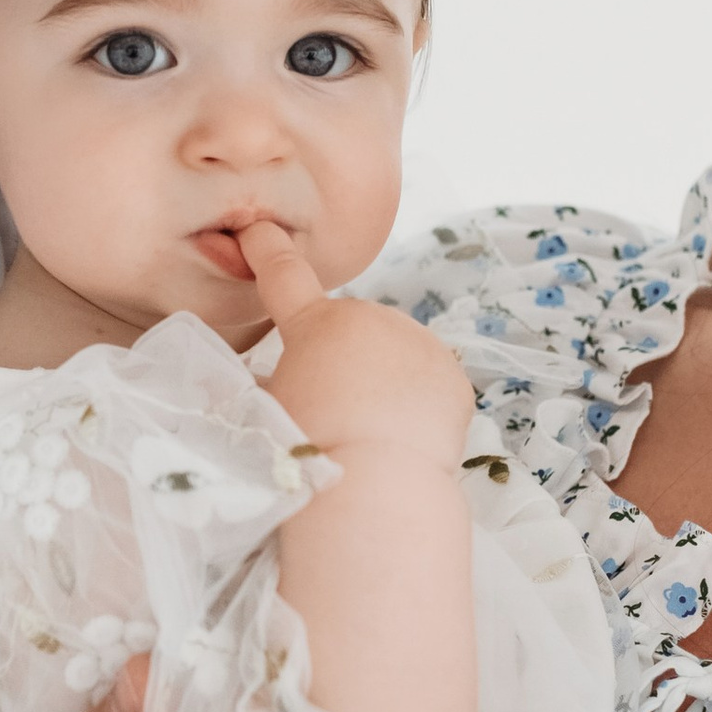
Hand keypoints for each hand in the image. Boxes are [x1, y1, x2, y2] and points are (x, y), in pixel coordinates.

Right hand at [239, 222, 472, 459]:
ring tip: (371, 430)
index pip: (284, 276)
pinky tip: (403, 437)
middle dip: (344, 358)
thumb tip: (283, 380)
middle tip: (335, 410)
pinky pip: (429, 383)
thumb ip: (276, 380)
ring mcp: (419, 343)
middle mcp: (372, 318)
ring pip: (396, 355)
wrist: (375, 482)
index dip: (267, 250)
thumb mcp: (271, 409)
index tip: (257, 229)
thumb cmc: (306, 449)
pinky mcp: (453, 376)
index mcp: (316, 324)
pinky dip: (418, 404)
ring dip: (384, 379)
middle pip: (352, 330)